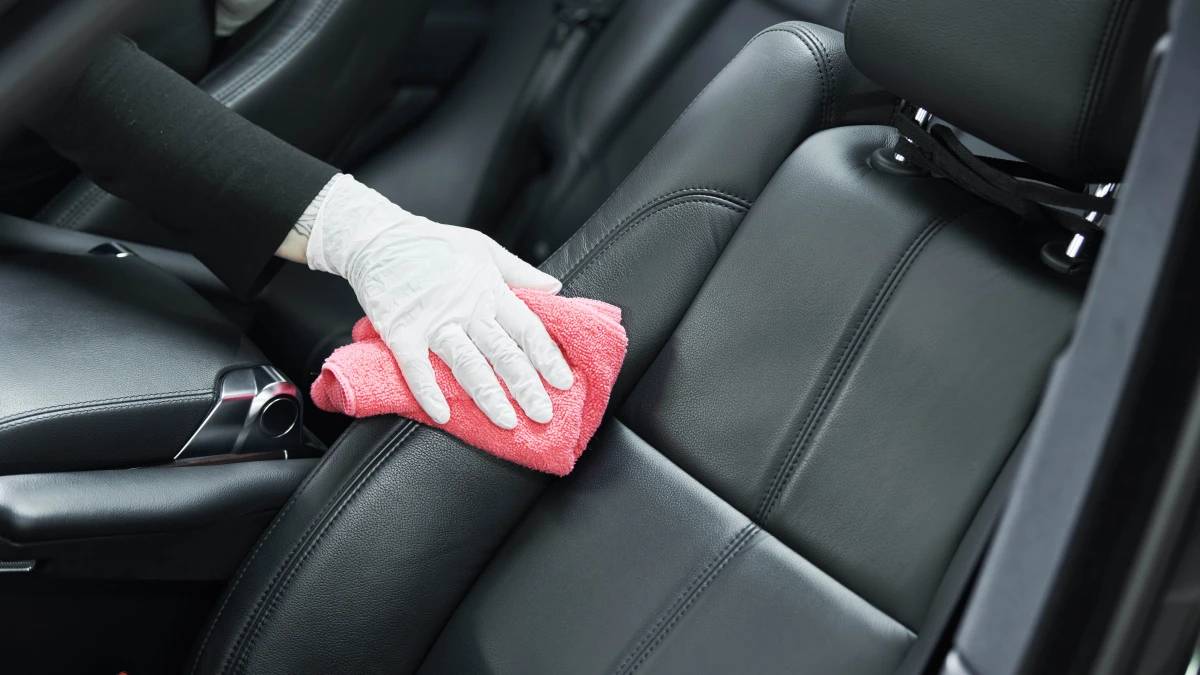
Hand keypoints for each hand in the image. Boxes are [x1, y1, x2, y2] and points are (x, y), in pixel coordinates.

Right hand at [302, 175, 572, 427]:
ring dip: (488, 395)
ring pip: (467, 364)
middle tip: (543, 414)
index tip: (563, 382)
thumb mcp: (484, 249)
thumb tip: (554, 287)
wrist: (380, 238)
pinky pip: (416, 367)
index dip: (547, 357)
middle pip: (502, 353)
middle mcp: (467, 311)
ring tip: (507, 421)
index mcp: (490, 292)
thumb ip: (520, 272)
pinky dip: (428, 391)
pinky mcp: (402, 332)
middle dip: (525, 386)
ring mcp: (434, 323)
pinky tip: (443, 415)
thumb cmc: (434, 243)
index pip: (527, 328)